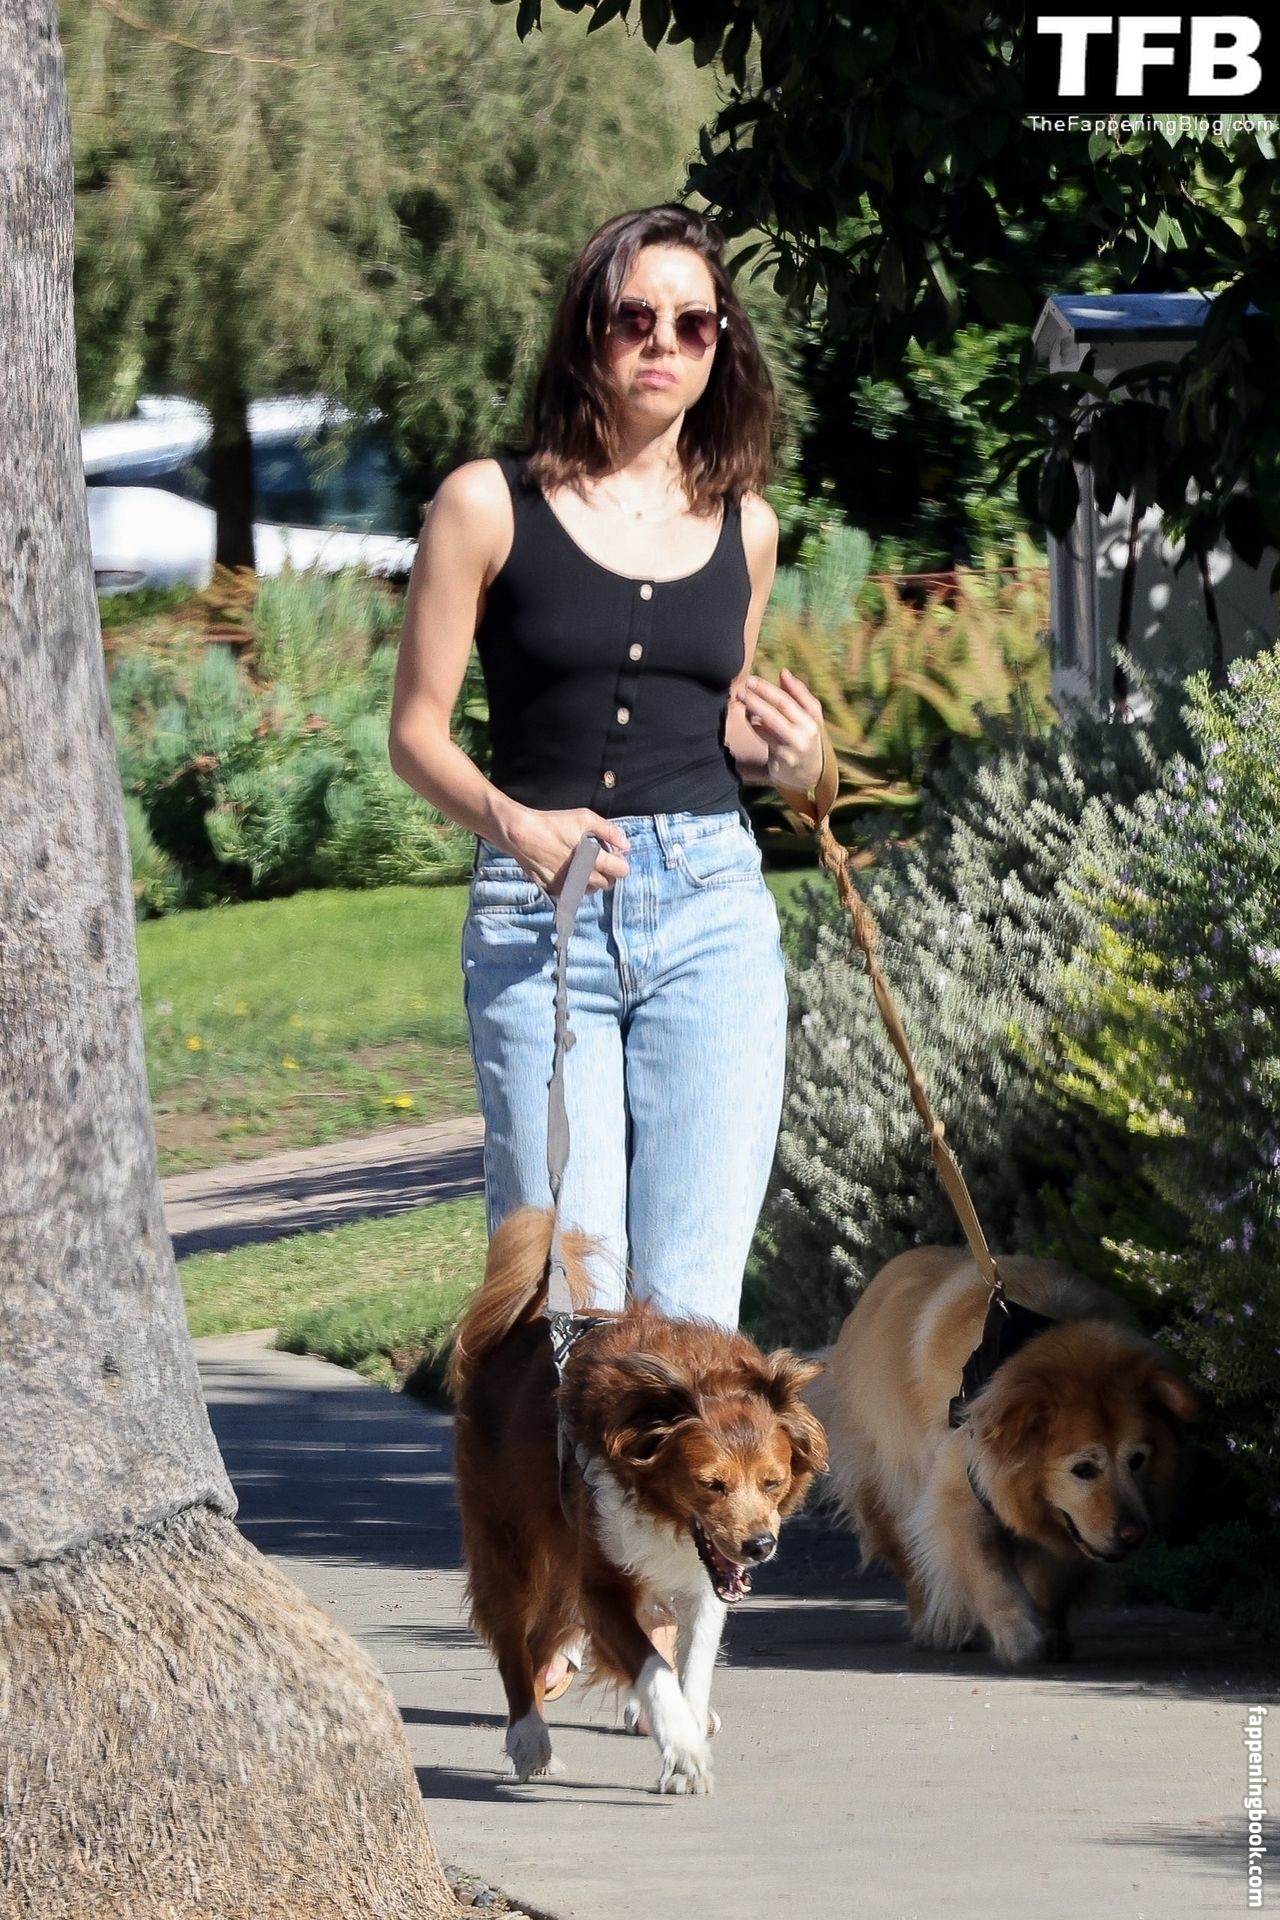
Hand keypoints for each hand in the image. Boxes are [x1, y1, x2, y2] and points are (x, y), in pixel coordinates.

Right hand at [504, 807, 630, 895]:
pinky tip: (568, 870)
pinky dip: (575, 884)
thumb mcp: (585, 818)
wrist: (522, 835)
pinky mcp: (554, 890)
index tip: (613, 854)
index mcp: (594, 860)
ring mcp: (568, 886)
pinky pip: (572, 892)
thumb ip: (609, 831)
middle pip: (608, 883)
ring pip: (591, 890)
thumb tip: (626, 845)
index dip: (620, 862)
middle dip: (608, 872)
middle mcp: (583, 878)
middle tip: (599, 859)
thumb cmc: (553, 824)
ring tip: (583, 865)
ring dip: (592, 880)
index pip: (622, 872)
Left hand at [733, 668, 824, 791]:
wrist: (810, 775)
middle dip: (760, 695)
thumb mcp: (810, 717)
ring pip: (770, 723)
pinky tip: (747, 716)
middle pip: (781, 708)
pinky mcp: (782, 758)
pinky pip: (764, 737)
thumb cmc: (807, 738)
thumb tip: (783, 672)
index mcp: (813, 717)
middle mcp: (806, 731)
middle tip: (743, 687)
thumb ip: (799, 694)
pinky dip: (754, 725)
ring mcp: (793, 745)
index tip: (753, 679)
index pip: (791, 698)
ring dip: (753, 709)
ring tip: (740, 698)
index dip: (771, 688)